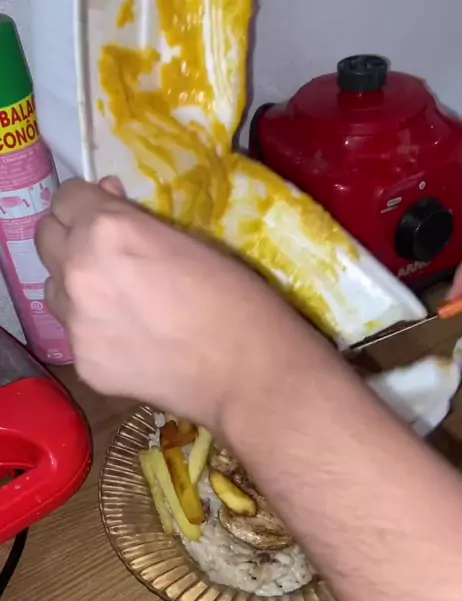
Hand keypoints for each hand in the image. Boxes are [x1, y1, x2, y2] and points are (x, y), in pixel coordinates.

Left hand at [35, 177, 299, 432]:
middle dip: (72, 238)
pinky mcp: (85, 365)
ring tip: (119, 303)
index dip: (89, 203)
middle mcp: (79, 272)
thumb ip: (138, 223)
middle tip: (106, 253)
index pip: (66, 198)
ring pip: (55, 291)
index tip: (108, 213)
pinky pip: (77, 338)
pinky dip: (98, 335)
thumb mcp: (189, 240)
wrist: (248, 374)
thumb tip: (110, 204)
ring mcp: (77, 324)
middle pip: (46, 239)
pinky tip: (135, 344)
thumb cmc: (237, 299)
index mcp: (107, 230)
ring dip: (78, 288)